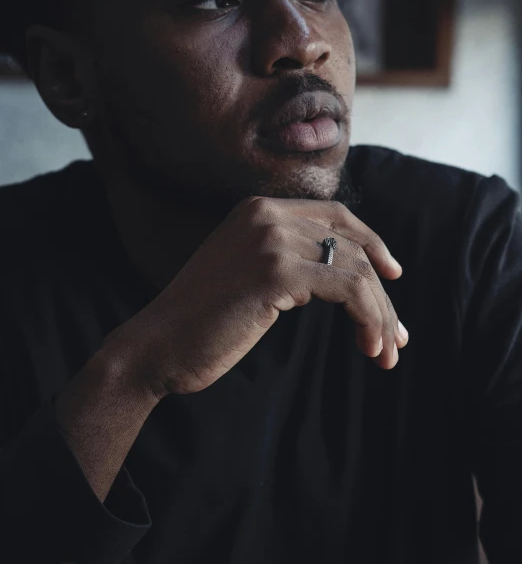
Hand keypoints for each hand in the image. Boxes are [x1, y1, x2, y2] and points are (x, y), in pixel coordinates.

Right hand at [108, 197, 407, 396]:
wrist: (156, 346)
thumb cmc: (201, 323)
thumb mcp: (246, 277)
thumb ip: (283, 262)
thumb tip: (338, 275)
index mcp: (258, 210)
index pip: (336, 216)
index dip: (372, 244)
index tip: (392, 277)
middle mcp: (267, 214)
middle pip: (352, 245)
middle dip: (382, 295)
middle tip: (397, 337)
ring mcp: (270, 239)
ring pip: (357, 269)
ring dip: (380, 314)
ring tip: (386, 353)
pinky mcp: (276, 271)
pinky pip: (348, 288)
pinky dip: (368, 318)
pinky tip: (370, 347)